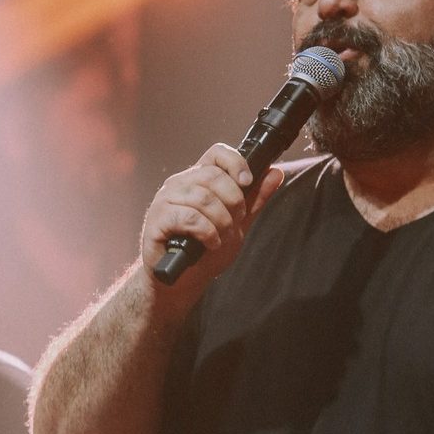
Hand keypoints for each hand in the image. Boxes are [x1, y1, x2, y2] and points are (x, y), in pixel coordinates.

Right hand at [140, 143, 286, 289]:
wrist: (183, 280)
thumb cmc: (206, 251)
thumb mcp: (238, 223)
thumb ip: (255, 199)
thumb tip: (276, 172)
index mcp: (197, 179)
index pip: (216, 153)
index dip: (235, 163)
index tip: (247, 182)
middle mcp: (179, 184)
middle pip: (213, 175)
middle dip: (233, 201)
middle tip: (235, 222)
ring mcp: (165, 201)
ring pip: (202, 198)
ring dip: (221, 221)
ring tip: (223, 237)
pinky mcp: (157, 220)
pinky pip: (188, 218)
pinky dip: (206, 232)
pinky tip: (210, 243)